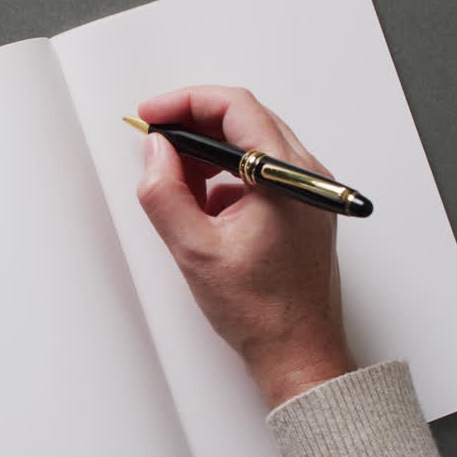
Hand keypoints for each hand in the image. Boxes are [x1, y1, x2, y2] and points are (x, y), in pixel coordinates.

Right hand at [135, 86, 353, 406]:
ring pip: (250, 145)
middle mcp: (304, 175)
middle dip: (193, 125)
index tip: (151, 116)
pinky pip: (257, 172)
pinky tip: (201, 208)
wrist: (298, 354)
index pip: (234, 107)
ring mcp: (306, 192)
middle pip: (245, 119)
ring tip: (173, 180)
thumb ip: (165, 194)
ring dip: (207, 152)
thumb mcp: (195, 251)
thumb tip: (154, 152)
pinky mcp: (299, 208)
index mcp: (285, 176)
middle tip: (155, 142)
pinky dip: (223, 176)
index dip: (185, 103)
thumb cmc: (261, 311)